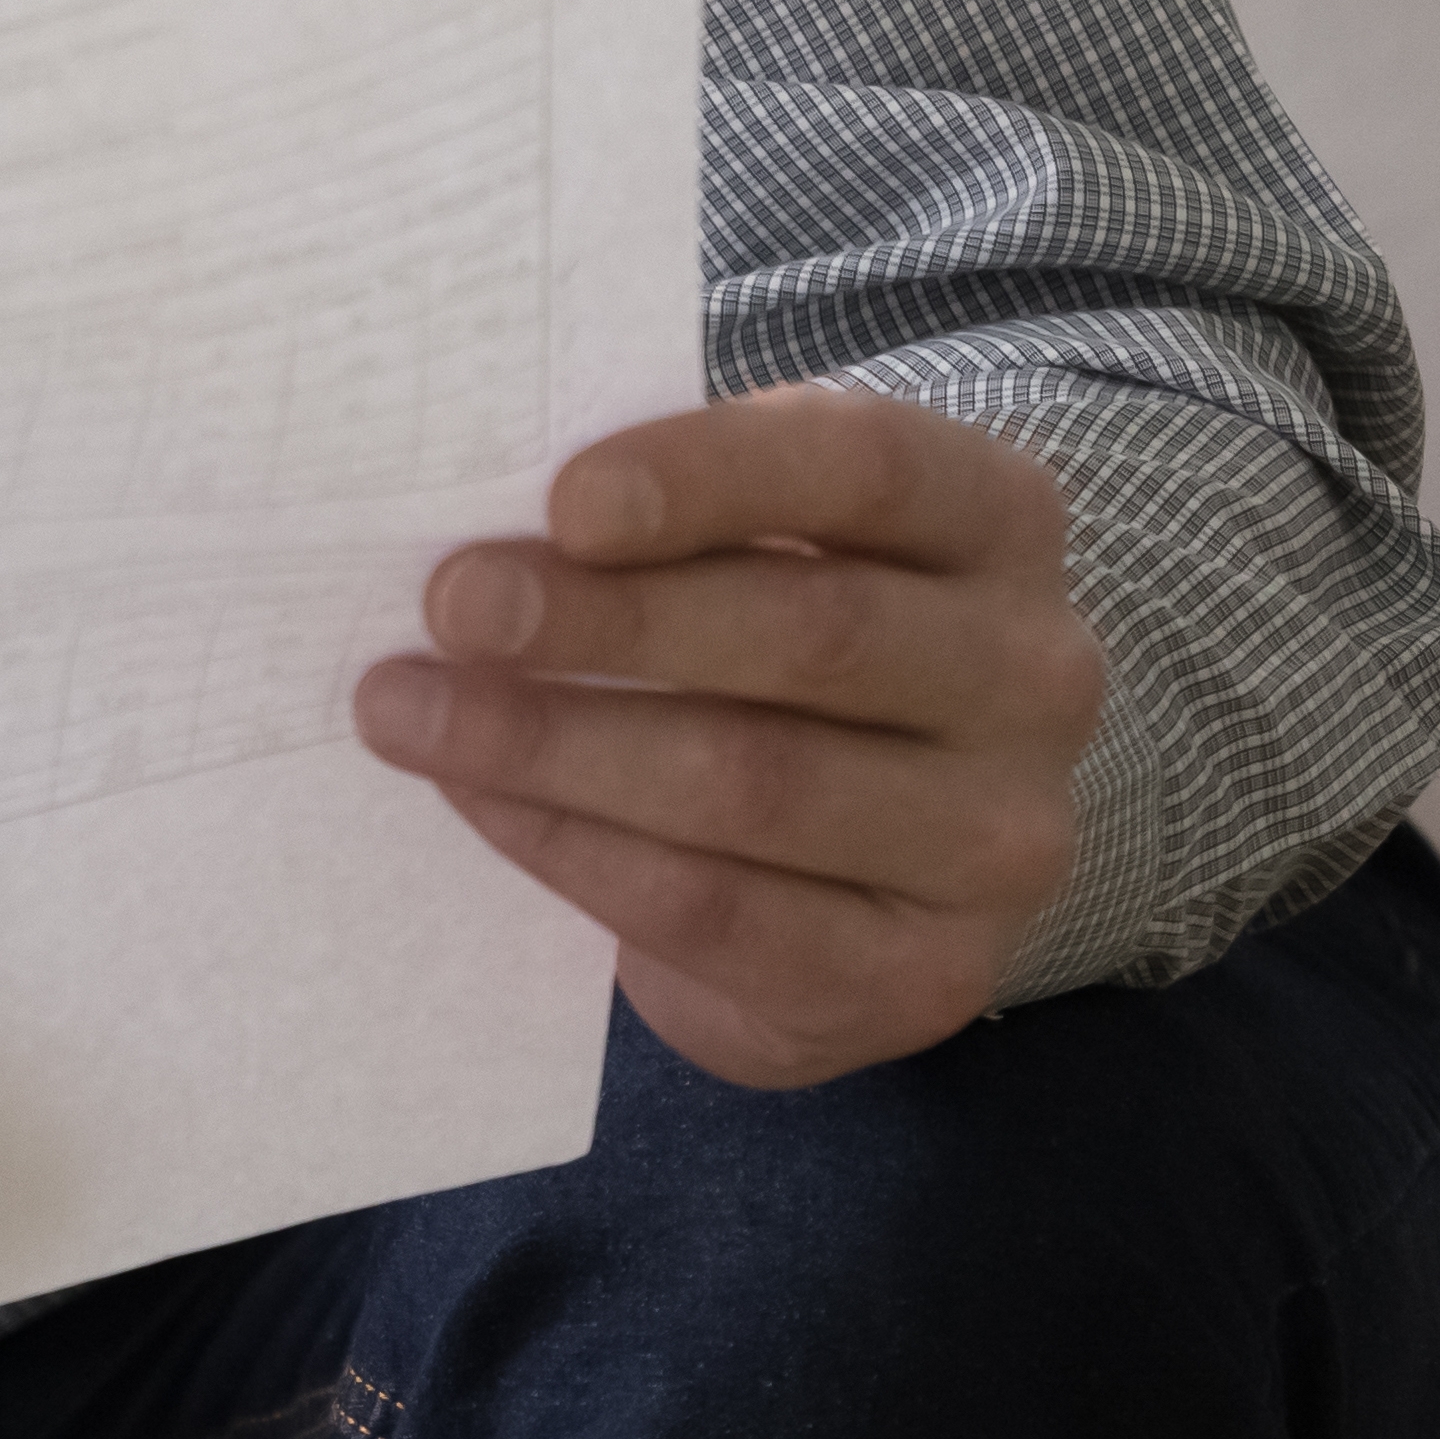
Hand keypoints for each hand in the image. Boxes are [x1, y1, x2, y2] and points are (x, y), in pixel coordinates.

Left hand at [352, 386, 1104, 1089]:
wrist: (857, 876)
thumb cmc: (772, 655)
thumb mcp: (752, 548)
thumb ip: (664, 516)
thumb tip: (478, 509)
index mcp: (996, 521)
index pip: (871, 466)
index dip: (712, 476)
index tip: (563, 501)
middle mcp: (1032, 674)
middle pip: (812, 632)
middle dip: (606, 618)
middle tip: (449, 606)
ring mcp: (1000, 837)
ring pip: (755, 782)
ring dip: (553, 743)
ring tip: (407, 710)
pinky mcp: (927, 972)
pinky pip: (724, 912)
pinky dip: (578, 850)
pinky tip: (480, 801)